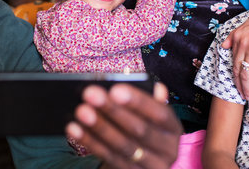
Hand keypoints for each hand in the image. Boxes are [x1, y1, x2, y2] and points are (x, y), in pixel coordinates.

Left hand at [66, 82, 181, 168]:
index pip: (160, 114)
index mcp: (173, 129)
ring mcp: (151, 167)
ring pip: (123, 146)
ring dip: (99, 127)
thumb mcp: (150, 114)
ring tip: (81, 110)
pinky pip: (109, 158)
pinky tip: (75, 129)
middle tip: (90, 94)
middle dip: (113, 111)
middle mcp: (168, 150)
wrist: (140, 162)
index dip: (138, 102)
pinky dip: (90, 142)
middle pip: (139, 130)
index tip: (115, 89)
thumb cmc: (142, 127)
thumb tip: (158, 87)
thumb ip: (150, 101)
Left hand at [222, 0, 248, 99]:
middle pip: (237, 69)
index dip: (234, 74)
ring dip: (247, 88)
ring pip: (246, 74)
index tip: (236, 83)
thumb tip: (224, 45)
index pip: (233, 60)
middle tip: (241, 94)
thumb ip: (235, 34)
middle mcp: (243, 43)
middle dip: (238, 85)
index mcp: (238, 35)